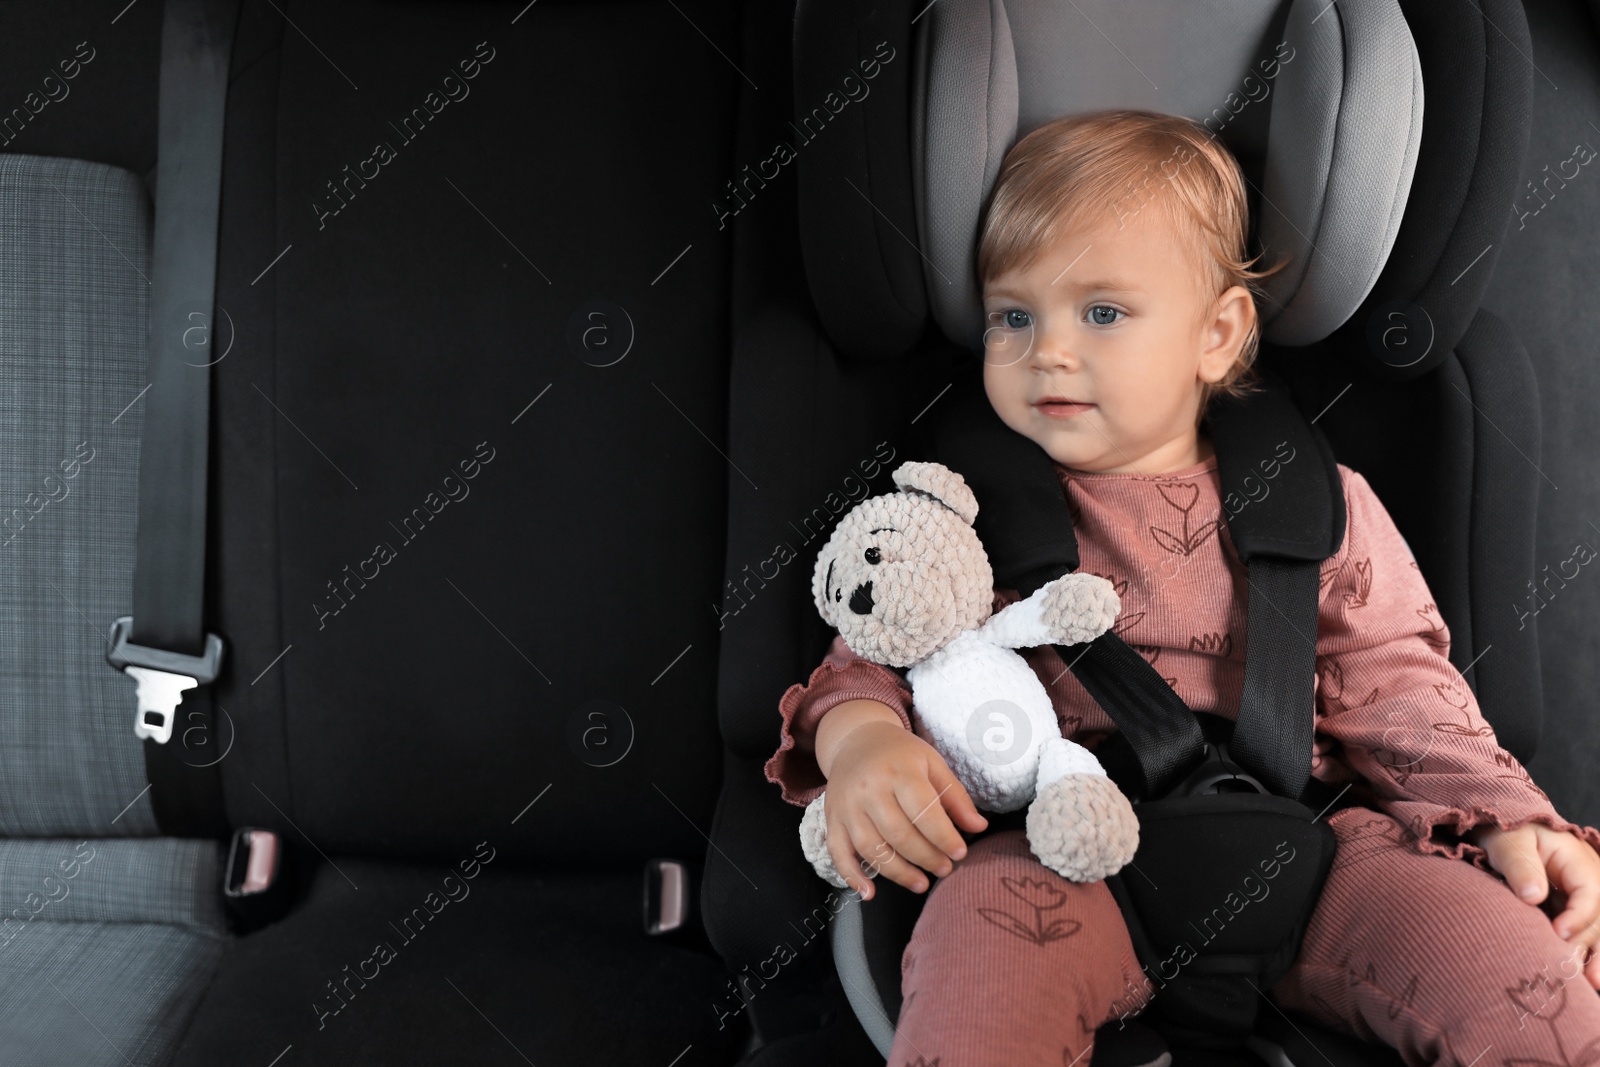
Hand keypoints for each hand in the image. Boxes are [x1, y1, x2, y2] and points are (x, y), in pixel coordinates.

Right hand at [824, 720, 988, 899]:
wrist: (856, 740)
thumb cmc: (900, 754)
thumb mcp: (932, 763)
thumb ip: (955, 796)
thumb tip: (978, 827)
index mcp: (898, 771)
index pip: (924, 812)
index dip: (944, 837)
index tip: (960, 853)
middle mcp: (869, 789)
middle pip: (899, 834)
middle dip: (926, 858)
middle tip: (945, 869)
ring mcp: (848, 806)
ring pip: (872, 848)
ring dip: (898, 873)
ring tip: (921, 883)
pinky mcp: (833, 820)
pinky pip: (839, 853)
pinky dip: (852, 877)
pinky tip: (869, 894)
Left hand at [1469, 823, 1599, 986]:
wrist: (1507, 831)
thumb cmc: (1508, 833)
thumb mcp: (1509, 842)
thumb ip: (1520, 866)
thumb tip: (1532, 896)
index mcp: (1578, 861)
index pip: (1589, 892)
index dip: (1578, 915)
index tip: (1559, 933)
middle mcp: (1591, 882)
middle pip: (1597, 918)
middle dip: (1586, 944)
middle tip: (1570, 969)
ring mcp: (1586, 899)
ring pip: (1597, 930)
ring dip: (1596, 956)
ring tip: (1591, 982)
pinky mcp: (1575, 912)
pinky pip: (1587, 933)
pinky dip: (1588, 953)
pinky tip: (1589, 979)